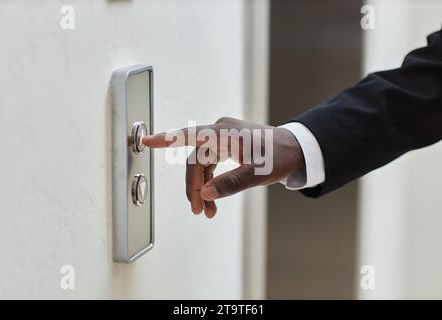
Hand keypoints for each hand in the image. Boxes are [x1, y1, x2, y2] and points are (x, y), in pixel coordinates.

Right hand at [143, 117, 304, 217]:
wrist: (295, 150)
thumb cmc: (280, 157)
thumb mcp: (259, 173)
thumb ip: (232, 183)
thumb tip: (206, 193)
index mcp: (225, 133)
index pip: (191, 136)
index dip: (167, 139)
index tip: (146, 140)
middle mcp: (220, 133)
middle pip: (196, 160)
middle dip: (194, 186)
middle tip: (198, 210)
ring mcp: (222, 139)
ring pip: (202, 166)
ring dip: (203, 188)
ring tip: (208, 211)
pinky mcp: (225, 147)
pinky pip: (210, 166)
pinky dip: (211, 184)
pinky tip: (213, 200)